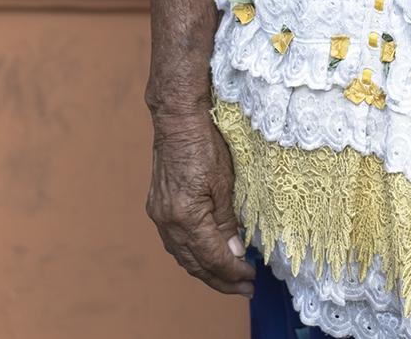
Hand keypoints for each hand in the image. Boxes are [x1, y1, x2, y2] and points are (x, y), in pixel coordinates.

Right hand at [146, 111, 255, 295]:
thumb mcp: (224, 183)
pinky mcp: (158, 208)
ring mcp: (160, 215)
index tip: (252, 278)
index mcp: (186, 216)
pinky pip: (175, 243)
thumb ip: (228, 222)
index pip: (212, 257)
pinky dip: (193, 255)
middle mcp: (168, 221)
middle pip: (195, 264)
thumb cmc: (204, 144)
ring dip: (206, 271)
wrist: (177, 120)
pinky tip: (206, 257)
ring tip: (228, 278)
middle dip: (221, 280)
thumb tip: (234, 253)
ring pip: (183, 256)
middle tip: (244, 289)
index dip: (233, 272)